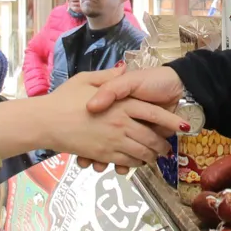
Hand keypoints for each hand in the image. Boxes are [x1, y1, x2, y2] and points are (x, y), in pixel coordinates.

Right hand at [0, 68, 185, 167]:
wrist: (45, 120)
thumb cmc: (64, 98)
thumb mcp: (86, 79)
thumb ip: (108, 77)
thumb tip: (123, 68)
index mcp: (121, 104)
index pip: (154, 114)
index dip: (171, 121)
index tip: (184, 126)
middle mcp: (120, 123)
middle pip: (151, 138)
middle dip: (163, 144)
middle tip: (168, 147)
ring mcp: (112, 140)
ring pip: (141, 153)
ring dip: (151, 156)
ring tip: (156, 156)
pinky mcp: (104, 154)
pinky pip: (126, 161)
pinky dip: (135, 163)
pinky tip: (137, 162)